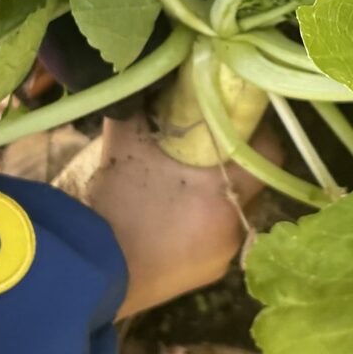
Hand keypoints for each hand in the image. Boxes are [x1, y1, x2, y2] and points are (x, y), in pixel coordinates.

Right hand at [75, 115, 266, 317]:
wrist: (86, 273)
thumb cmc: (112, 206)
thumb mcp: (126, 145)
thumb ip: (145, 107)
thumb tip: (153, 77)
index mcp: (224, 198)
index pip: (266, 153)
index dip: (252, 129)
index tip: (228, 116)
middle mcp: (233, 231)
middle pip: (247, 181)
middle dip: (226, 160)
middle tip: (199, 143)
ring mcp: (220, 258)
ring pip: (229, 210)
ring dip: (211, 192)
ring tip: (179, 179)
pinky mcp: (203, 275)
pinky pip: (213, 236)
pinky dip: (199, 219)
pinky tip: (169, 214)